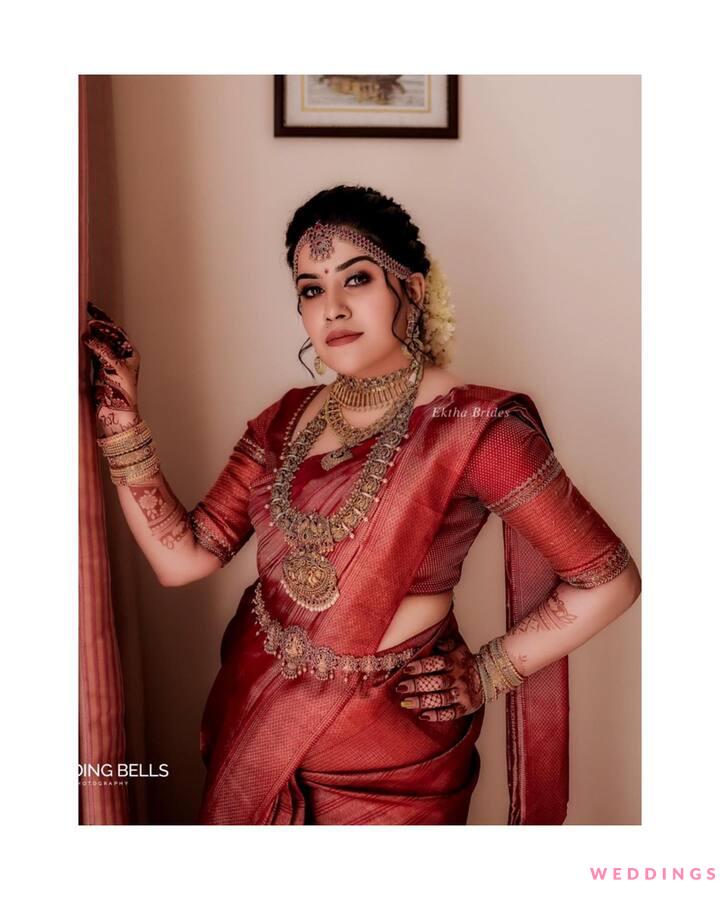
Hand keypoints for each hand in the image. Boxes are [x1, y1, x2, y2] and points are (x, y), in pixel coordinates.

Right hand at [81, 301, 140, 434]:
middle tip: (85, 316)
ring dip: (90, 335)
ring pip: (98, 343)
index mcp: (130, 353)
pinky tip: (79, 340)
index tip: (93, 318)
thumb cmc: (125, 394)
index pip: (117, 332)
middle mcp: (121, 356)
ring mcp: (109, 362)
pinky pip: (92, 353)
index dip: (105, 324)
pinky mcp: (99, 370)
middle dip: (97, 325)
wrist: (118, 413)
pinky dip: (86, 346)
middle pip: (107, 335)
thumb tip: (89, 336)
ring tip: (80, 325)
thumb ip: (103, 351)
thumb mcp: (116, 368)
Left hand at [394, 633, 484, 721]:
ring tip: (406, 702)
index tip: (406, 669)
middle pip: (436, 682)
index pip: (437, 663)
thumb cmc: (467, 662)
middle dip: (417, 685)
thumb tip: (434, 642)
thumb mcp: (459, 648)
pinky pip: (451, 713)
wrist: (490, 676)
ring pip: (441, 699)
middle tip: (401, 688)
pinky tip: (423, 715)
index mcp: (455, 662)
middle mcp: (458, 678)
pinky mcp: (465, 708)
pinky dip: (437, 715)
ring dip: (423, 701)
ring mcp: (462, 694)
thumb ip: (446, 643)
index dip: (421, 666)